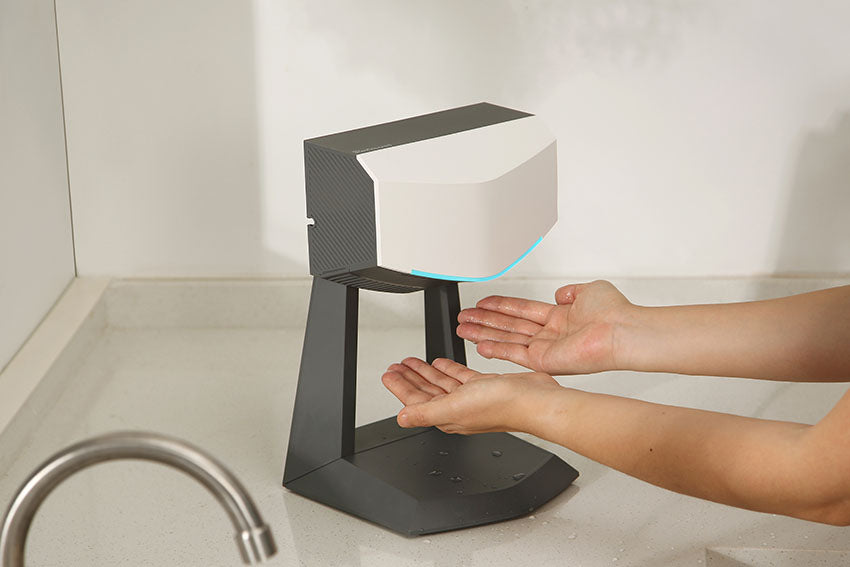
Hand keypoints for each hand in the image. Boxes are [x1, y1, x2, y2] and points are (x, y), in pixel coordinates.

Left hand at [381, 356, 561, 433]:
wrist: (534, 400)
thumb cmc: (501, 406)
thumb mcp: (454, 406)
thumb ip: (426, 412)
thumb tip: (401, 418)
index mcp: (447, 416)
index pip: (415, 401)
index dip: (400, 388)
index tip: (388, 375)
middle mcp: (457, 408)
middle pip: (425, 392)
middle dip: (409, 379)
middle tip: (395, 367)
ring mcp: (471, 398)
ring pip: (441, 384)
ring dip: (425, 373)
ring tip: (411, 362)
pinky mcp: (484, 387)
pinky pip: (460, 377)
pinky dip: (448, 370)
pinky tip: (440, 362)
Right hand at [457, 280, 633, 374]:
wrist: (621, 331)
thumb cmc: (614, 312)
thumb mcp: (589, 290)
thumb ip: (570, 291)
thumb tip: (559, 293)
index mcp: (560, 317)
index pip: (522, 311)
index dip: (500, 306)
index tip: (482, 303)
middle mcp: (551, 334)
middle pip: (509, 325)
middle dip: (484, 320)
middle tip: (464, 317)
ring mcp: (546, 349)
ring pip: (507, 339)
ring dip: (483, 334)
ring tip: (463, 329)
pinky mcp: (545, 361)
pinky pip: (514, 354)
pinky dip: (496, 350)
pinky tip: (479, 345)